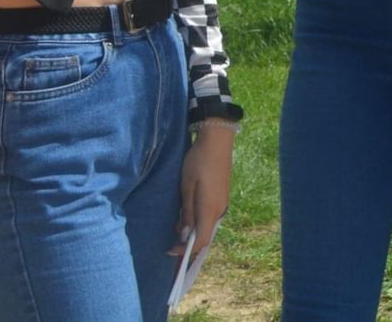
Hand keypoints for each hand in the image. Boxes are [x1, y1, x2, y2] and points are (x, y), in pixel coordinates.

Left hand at [171, 123, 232, 255]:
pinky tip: (187, 211)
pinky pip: (209, 216)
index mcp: (210, 210)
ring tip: (177, 220)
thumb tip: (185, 234)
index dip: (185, 251)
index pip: (200, 241)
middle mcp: (219, 210)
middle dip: (187, 241)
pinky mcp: (221, 197)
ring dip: (192, 229)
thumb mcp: (187, 187)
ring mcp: (222, 203)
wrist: (217, 141)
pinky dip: (198, 220)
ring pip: (206, 225)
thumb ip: (187, 212)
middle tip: (170, 236)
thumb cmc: (198, 162)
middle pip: (205, 235)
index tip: (169, 251)